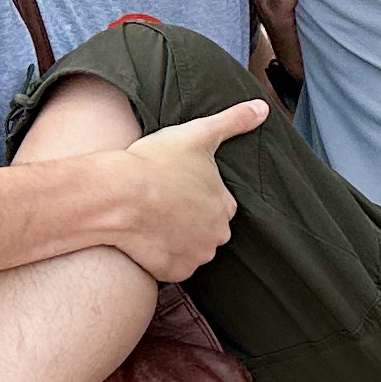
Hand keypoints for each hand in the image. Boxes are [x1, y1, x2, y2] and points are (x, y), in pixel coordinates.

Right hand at [104, 99, 267, 279]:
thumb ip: (234, 121)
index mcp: (225, 206)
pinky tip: (143, 238)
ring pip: (188, 248)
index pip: (218, 203)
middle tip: (160, 202)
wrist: (117, 195)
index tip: (174, 185)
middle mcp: (217, 235)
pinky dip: (159, 257)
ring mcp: (195, 256)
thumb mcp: (198, 133)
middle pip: (205, 228)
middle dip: (187, 218)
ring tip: (149, 218)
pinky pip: (169, 267)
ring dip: (174, 238)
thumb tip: (263, 109)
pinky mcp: (172, 272)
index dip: (195, 193)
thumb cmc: (156, 162)